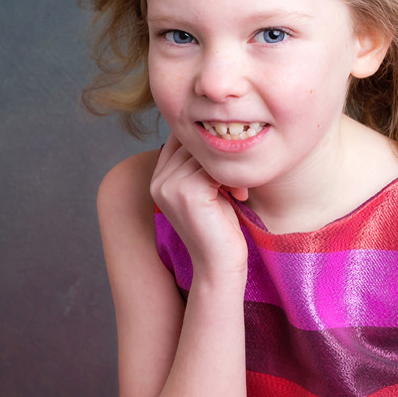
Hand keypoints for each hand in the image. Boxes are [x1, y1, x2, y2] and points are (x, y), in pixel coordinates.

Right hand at [150, 135, 247, 278]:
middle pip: (193, 144)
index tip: (228, 163)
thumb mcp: (207, 191)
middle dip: (219, 158)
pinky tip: (238, 195)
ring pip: (205, 155)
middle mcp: (158, 181)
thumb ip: (200, 166)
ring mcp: (170, 185)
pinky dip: (232, 178)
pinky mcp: (187, 191)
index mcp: (158, 179)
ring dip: (228, 168)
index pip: (179, 140)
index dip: (206, 146)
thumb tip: (216, 131)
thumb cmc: (218, 228)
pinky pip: (213, 166)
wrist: (219, 265)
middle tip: (236, 182)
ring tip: (237, 191)